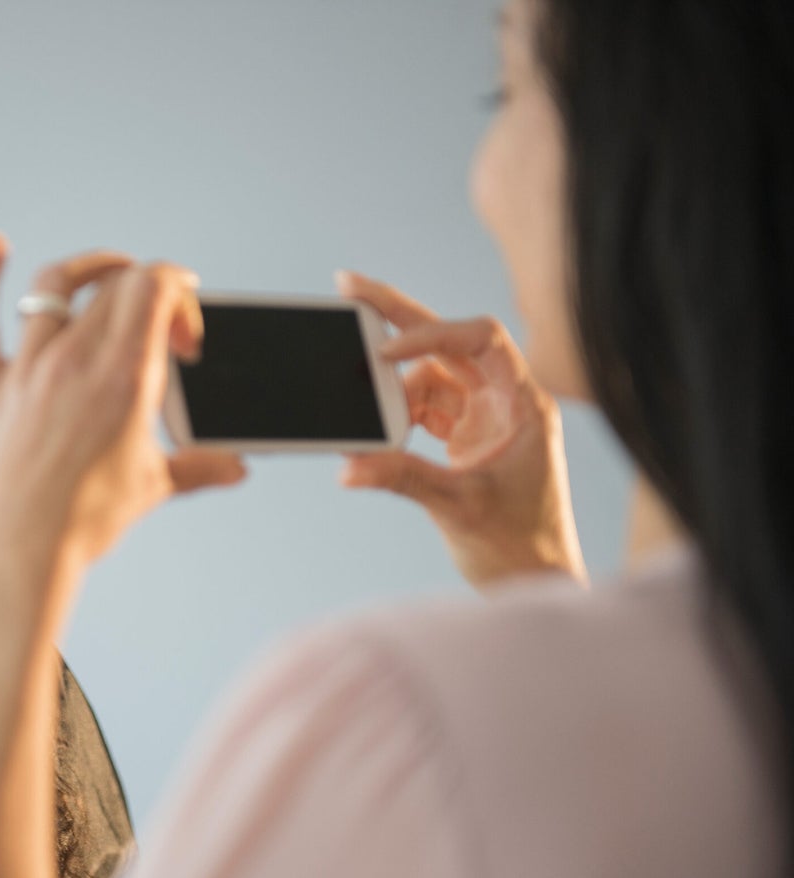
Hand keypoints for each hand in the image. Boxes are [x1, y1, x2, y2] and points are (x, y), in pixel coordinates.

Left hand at [0, 235, 245, 572]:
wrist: (17, 552)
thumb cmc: (80, 524)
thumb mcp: (150, 488)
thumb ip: (197, 467)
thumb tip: (232, 467)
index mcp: (125, 377)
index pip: (156, 288)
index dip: (178, 290)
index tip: (183, 327)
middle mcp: (75, 360)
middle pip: (115, 286)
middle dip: (148, 293)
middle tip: (158, 328)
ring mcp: (27, 368)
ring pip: (55, 284)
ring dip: (87, 269)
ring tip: (105, 273)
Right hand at [336, 271, 585, 588]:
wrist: (535, 581)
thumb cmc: (520, 547)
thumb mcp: (457, 507)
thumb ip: (402, 479)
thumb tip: (349, 466)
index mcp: (523, 404)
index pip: (481, 340)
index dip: (431, 334)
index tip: (385, 352)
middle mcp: (506, 401)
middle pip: (450, 340)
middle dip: (399, 315)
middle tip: (349, 288)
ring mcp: (485, 417)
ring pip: (431, 374)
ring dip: (391, 378)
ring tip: (351, 376)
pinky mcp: (466, 438)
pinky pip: (424, 407)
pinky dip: (395, 412)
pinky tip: (371, 420)